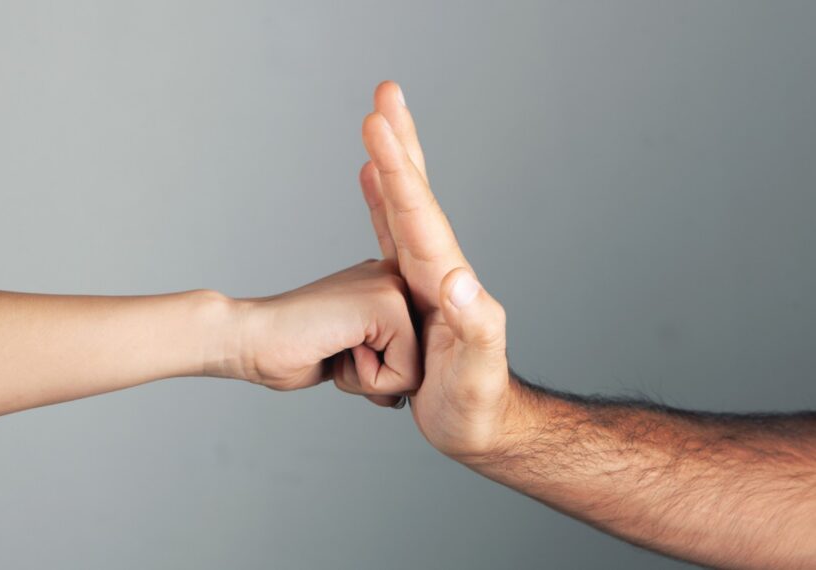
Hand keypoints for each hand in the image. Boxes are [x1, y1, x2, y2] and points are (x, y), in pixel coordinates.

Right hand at [206, 259, 421, 406]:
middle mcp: (396, 280)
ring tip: (336, 346)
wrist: (252, 339)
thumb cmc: (291, 352)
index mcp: (388, 289)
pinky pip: (404, 374)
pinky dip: (366, 380)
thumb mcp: (350, 362)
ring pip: (414, 374)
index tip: (338, 347)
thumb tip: (403, 397)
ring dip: (368, 380)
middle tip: (336, 349)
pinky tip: (338, 347)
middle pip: (418, 367)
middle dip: (376, 379)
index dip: (376, 376)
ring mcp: (394, 288)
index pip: (414, 360)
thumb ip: (381, 368)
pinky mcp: (388, 305)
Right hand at [359, 82, 530, 454]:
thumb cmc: (476, 406)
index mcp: (445, 278)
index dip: (396, 169)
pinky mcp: (410, 292)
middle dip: (400, 144)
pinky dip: (381, 204)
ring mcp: (422, 276)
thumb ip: (476, 327)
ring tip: (377, 124)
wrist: (480, 424)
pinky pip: (391, 235)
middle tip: (386, 94)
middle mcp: (436, 267)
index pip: (419, 214)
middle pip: (415, 195)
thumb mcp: (477, 373)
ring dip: (390, 164)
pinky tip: (372, 184)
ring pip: (402, 208)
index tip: (376, 122)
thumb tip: (456, 282)